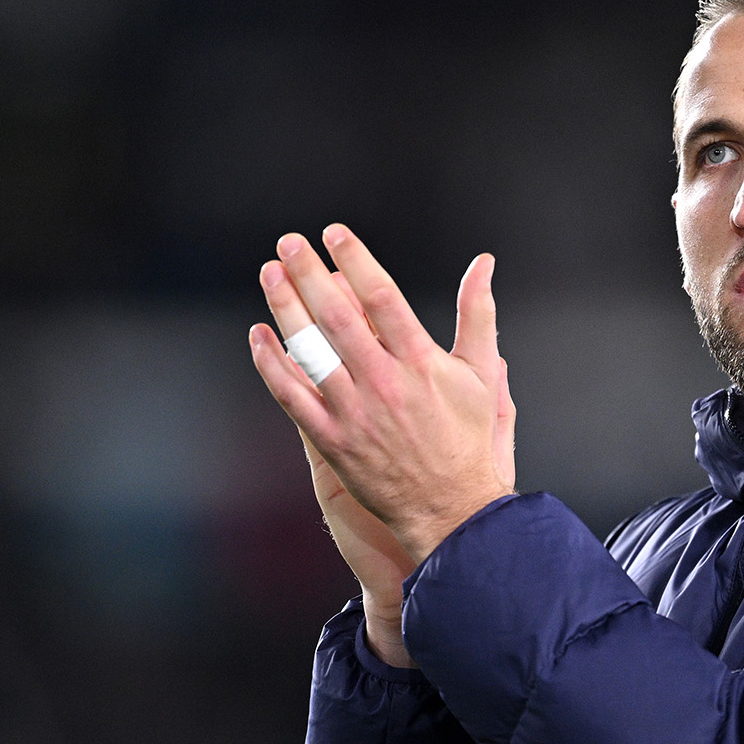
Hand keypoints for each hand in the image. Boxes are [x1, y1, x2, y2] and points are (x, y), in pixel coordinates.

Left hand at [249, 225, 517, 644]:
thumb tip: (483, 264)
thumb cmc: (468, 441)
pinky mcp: (332, 440)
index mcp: (421, 361)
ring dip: (285, 307)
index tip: (335, 234)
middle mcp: (384, 382)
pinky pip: (291, 395)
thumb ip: (478, 313)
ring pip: (309, 350)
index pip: (381, 296)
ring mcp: (354, 412)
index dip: (355, 260)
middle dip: (308, 273)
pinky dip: (271, 364)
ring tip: (270, 273)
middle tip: (289, 242)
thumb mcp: (481, 372)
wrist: (452, 509)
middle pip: (336, 315)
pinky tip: (260, 336)